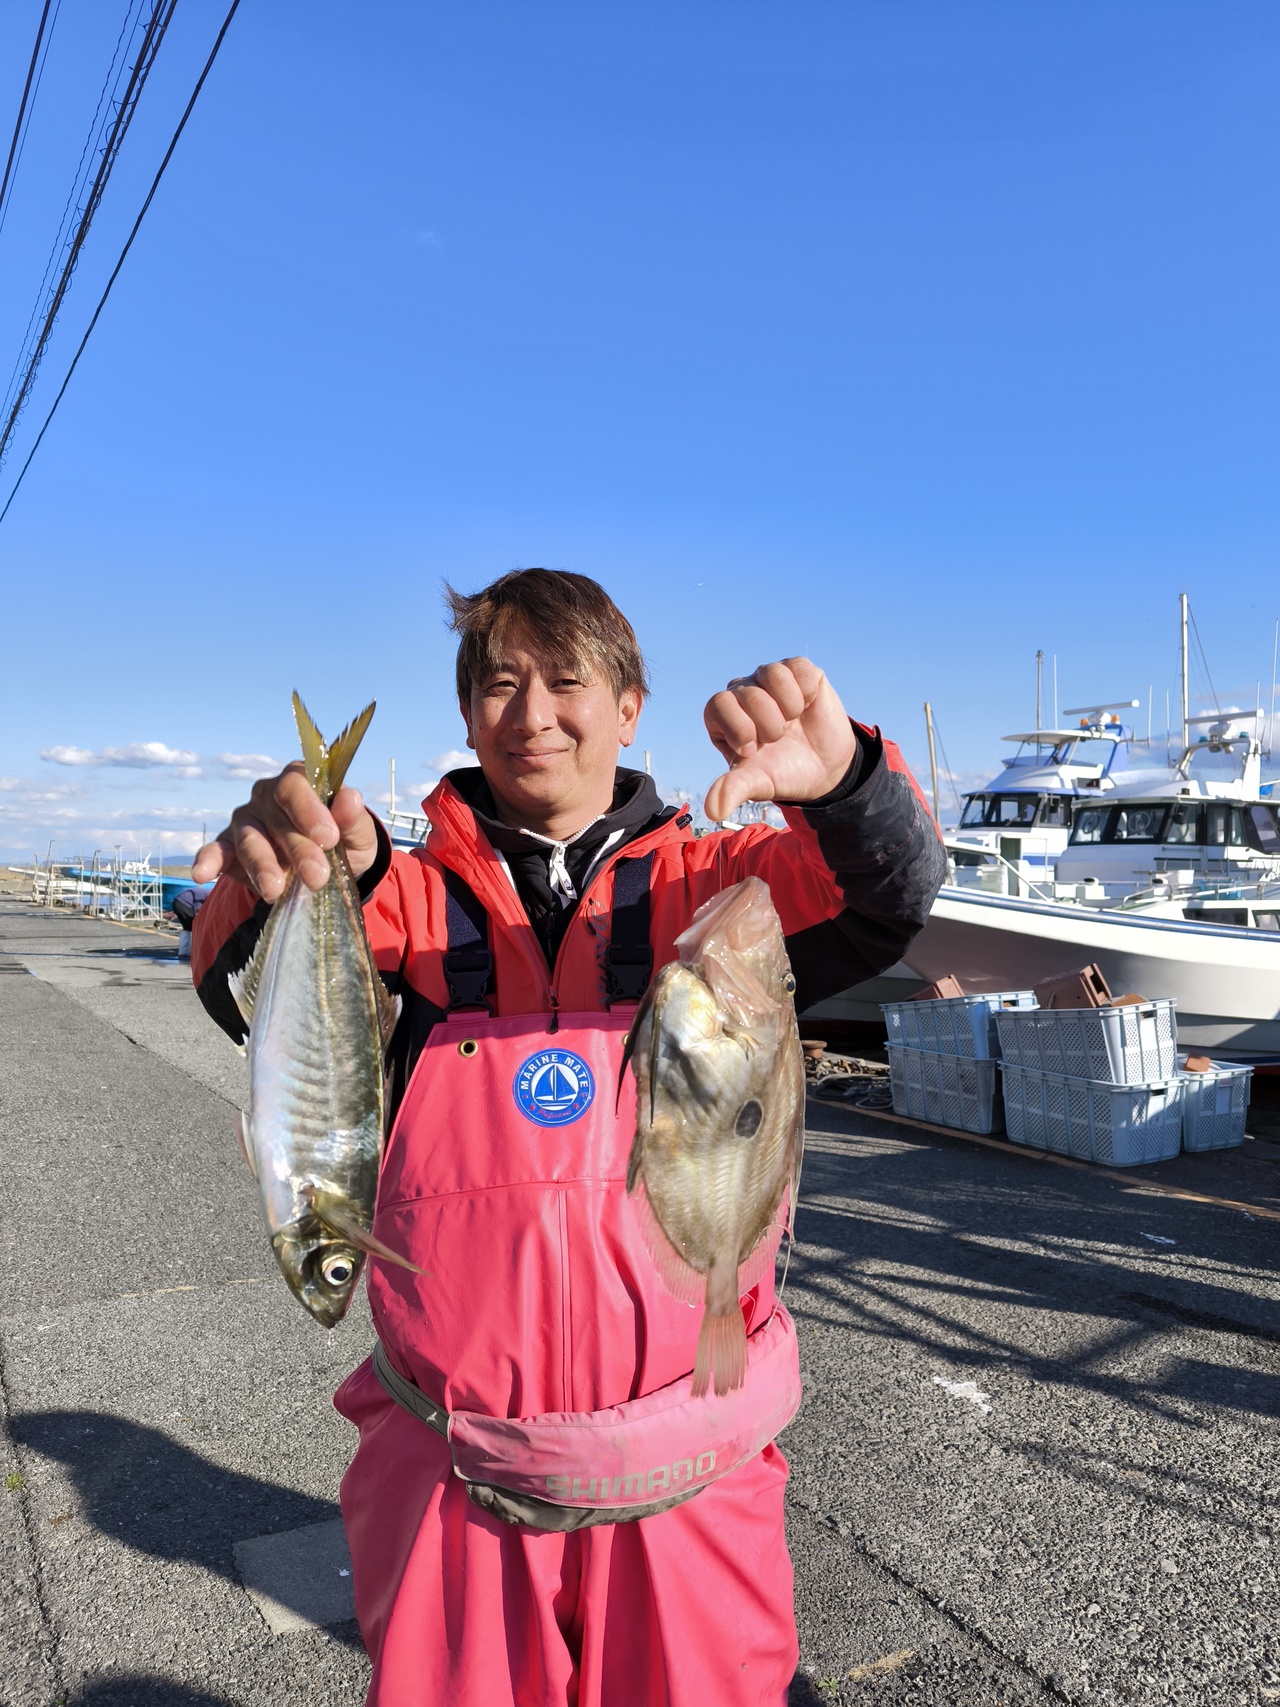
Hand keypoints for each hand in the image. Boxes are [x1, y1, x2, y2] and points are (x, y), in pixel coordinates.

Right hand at [191, 764, 377, 899]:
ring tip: (275, 890)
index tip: (328, 838)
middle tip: (316, 877)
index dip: (309, 810)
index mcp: (298, 782)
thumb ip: (353, 819)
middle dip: (297, 849)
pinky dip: (208, 861)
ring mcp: (246, 821)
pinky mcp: (230, 847)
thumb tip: (349, 798)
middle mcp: (266, 796)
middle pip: (275, 818)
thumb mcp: (357, 835)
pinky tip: (202, 873)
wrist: (326, 871)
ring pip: (249, 839)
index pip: (295, 785)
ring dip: (262, 865)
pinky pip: (216, 851)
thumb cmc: (341, 843)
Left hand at [703, 658, 856, 822]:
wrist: (825, 770)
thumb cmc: (783, 773)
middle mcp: (744, 692)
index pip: (718, 704)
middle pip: (747, 693)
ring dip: (788, 707)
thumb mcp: (758, 783)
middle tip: (779, 739)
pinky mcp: (799, 671)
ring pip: (771, 674)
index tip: (755, 749)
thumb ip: (733, 790)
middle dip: (769, 724)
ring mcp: (770, 679)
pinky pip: (797, 667)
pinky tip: (807, 707)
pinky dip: (806, 691)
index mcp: (724, 716)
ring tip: (792, 722)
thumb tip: (712, 811)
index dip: (740, 728)